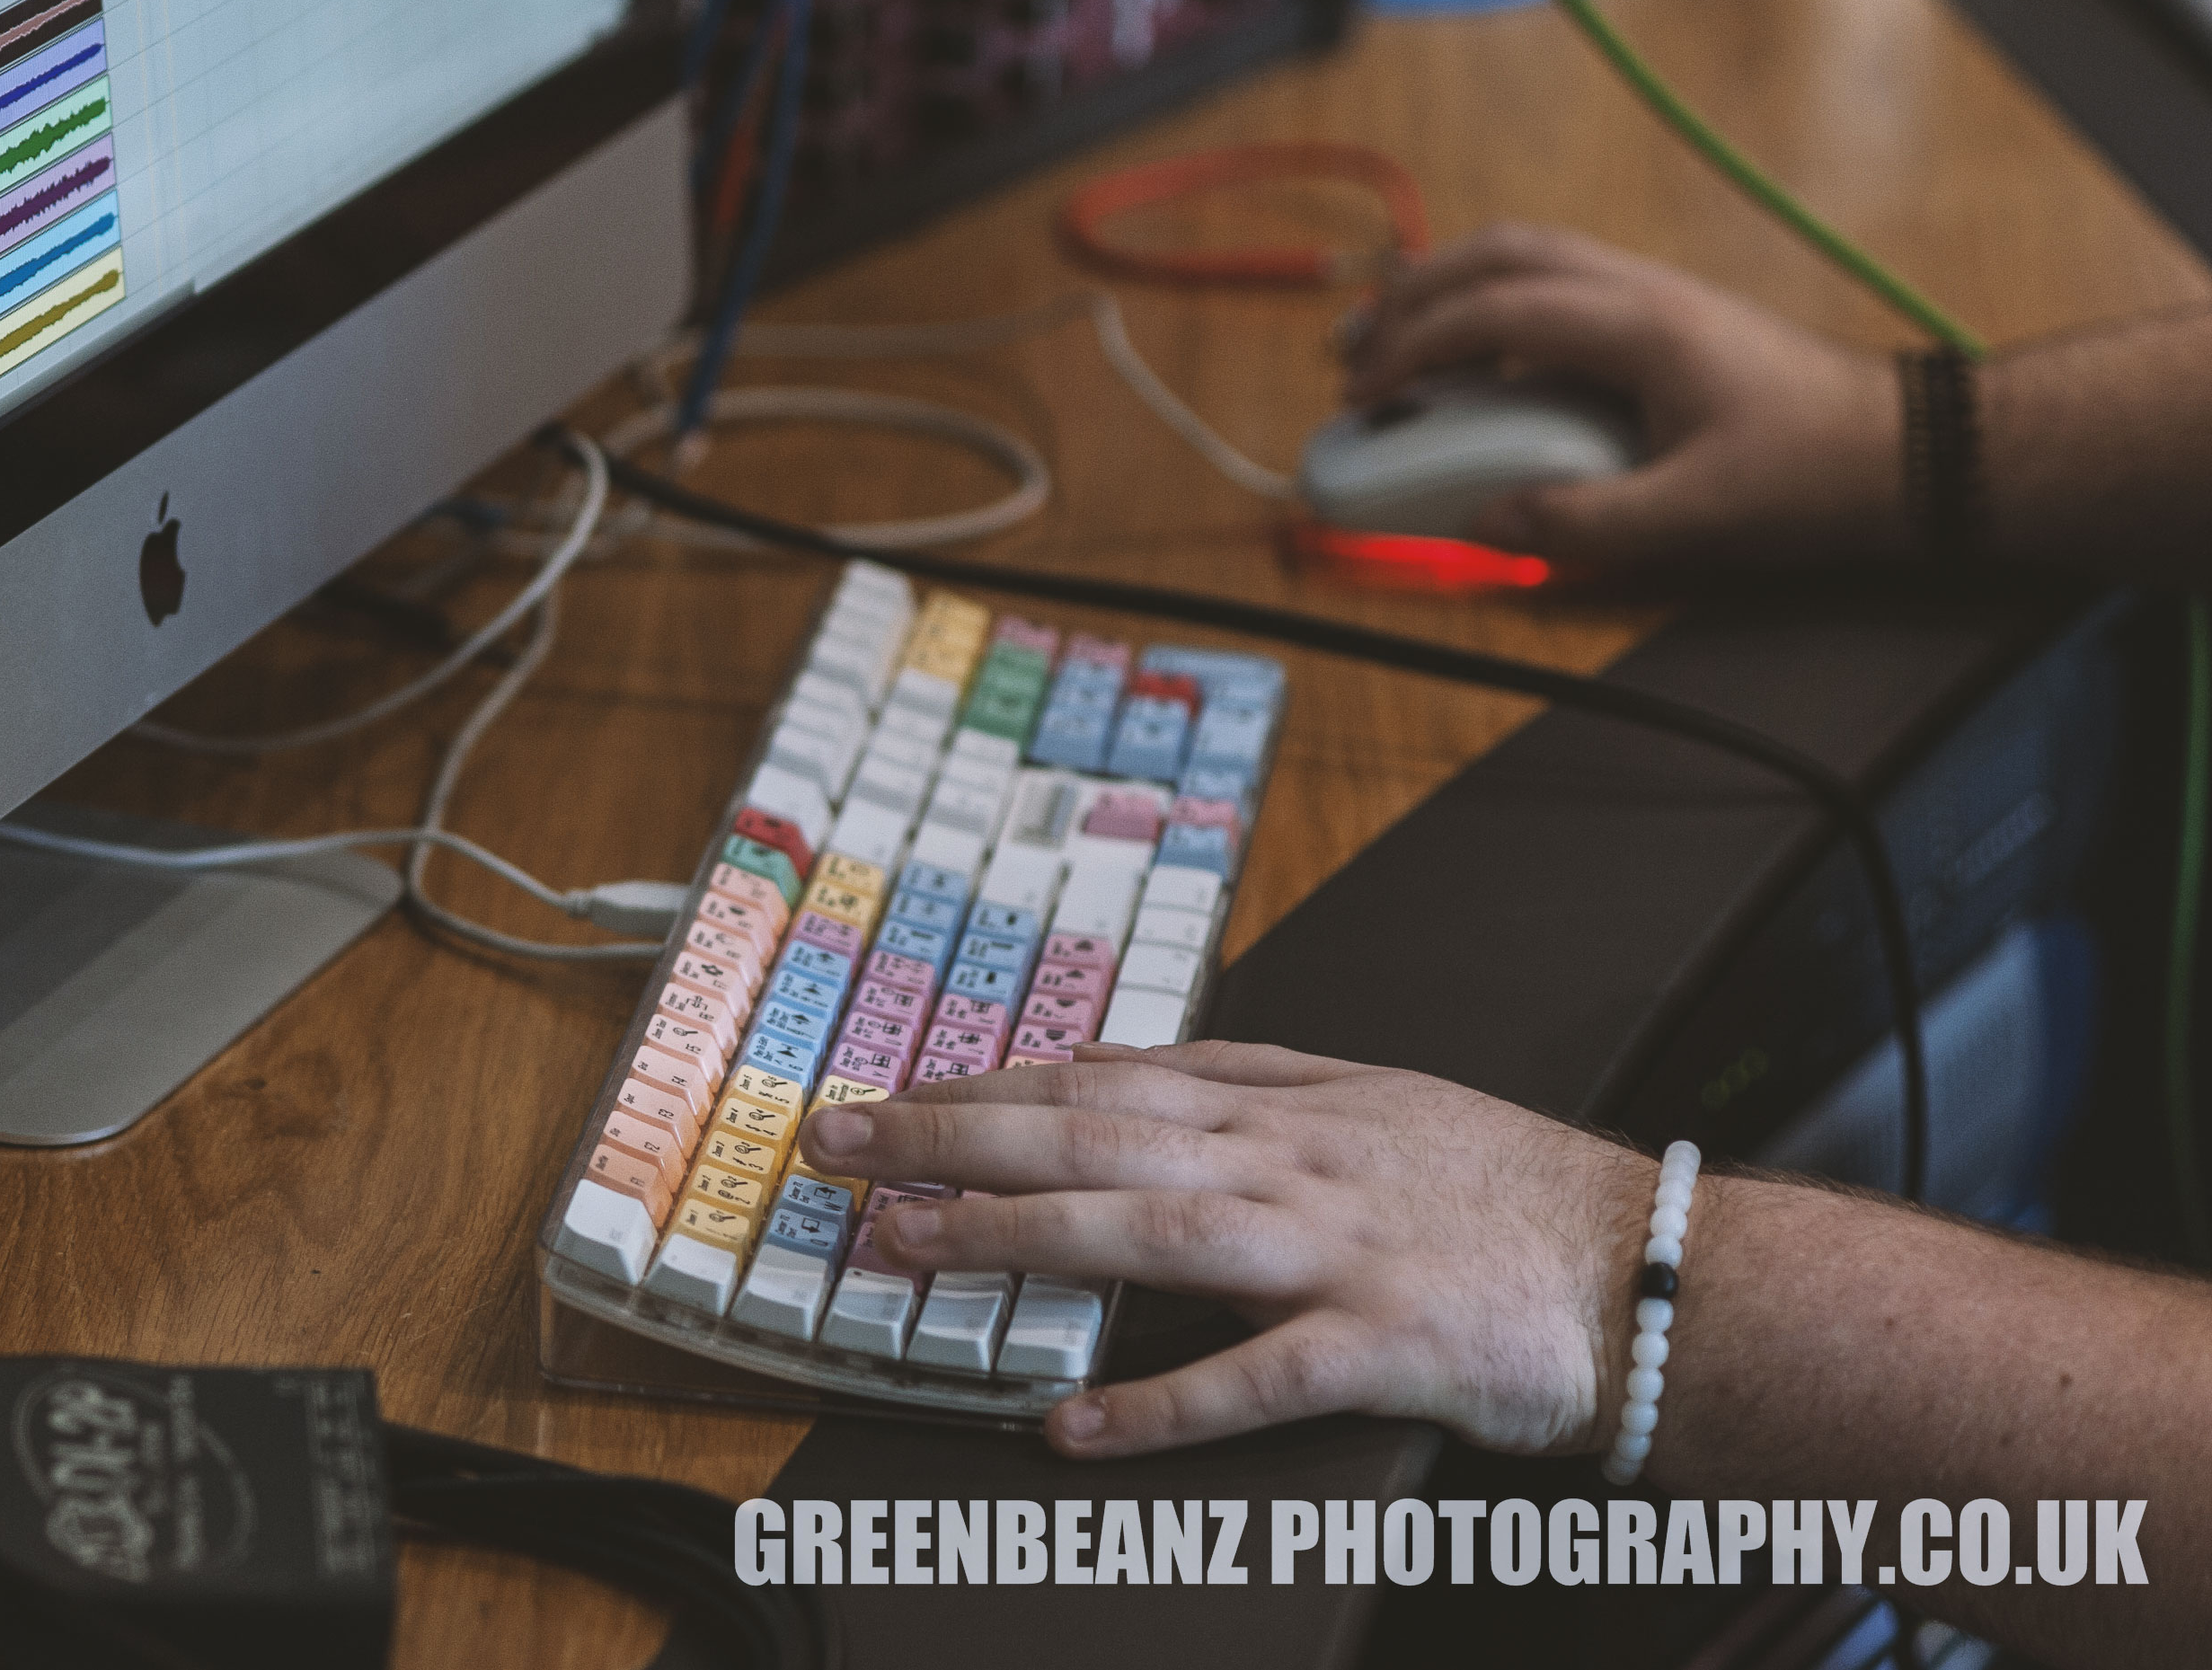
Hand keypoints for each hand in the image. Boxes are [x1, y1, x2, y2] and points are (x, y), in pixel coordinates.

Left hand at [796, 1041, 1653, 1459]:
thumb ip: (1249, 1081)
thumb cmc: (1504, 1192)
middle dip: (948, 1133)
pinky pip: (1251, 1378)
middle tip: (835, 1143)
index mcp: (1284, 1104)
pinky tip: (1071, 1425)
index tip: (887, 1092)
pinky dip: (1158, 1402)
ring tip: (901, 1247)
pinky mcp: (1380, 1345)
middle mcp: (1290, 1161)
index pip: (1100, 1078)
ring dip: (1011, 1234)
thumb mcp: (1371, 1097)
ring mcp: (1332, 1251)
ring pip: (1144, 1228)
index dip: (982, 1085)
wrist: (1652, 1269)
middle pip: (1090, 1132)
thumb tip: (1125, 1063)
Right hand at [1339, 224, 1906, 568]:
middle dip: (1410, 297)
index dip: (1410, 350)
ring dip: (1450, 291)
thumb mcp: (1694, 518)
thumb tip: (1484, 523)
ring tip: (1395, 345)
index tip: (1361, 397)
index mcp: (1639, 327)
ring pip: (1527, 256)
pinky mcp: (1667, 317)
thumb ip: (1580, 524)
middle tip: (1354, 355)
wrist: (1910, 448)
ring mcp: (1656, 296)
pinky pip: (1557, 285)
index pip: (1492, 313)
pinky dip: (1494, 307)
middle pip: (1497, 254)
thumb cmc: (1816, 476)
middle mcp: (1642, 291)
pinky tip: (1477, 362)